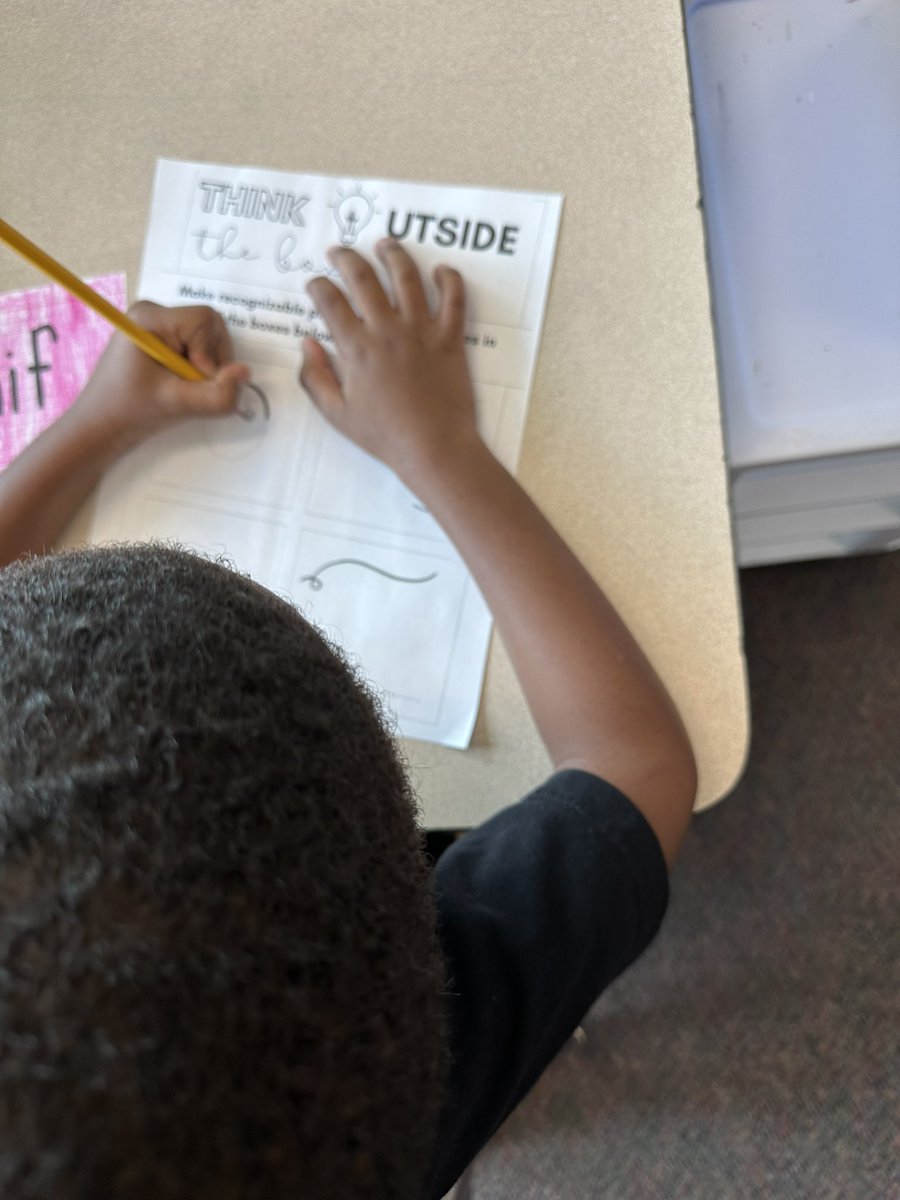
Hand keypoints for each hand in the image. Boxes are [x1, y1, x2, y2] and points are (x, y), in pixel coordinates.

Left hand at [73, 301, 249, 450]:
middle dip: (211, 361)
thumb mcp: (177, 405)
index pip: (205, 320)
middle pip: (210, 327)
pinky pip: (198, 347)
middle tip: (189, 388)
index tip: (192, 382)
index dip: (210, 354)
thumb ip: (216, 394)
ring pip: (208, 339)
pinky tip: (178, 386)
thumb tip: (246, 373)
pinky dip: (198, 370)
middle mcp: (154, 312)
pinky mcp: (162, 340)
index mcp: (150, 317)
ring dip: (206, 368)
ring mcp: (158, 325)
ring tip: (182, 390)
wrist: (100, 428)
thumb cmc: (130, 412)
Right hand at [301, 240, 480, 484]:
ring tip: (385, 244)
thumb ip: (316, 377)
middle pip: (363, 278)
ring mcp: (420, 330)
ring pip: (406, 277)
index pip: (330, 301)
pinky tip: (441, 270)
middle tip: (340, 252)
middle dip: (346, 258)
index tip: (315, 284)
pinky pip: (454, 298)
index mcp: (356, 348)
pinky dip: (449, 279)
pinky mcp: (449, 338)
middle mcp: (387, 330)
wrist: (433, 446)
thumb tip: (307, 345)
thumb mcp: (337, 413)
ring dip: (393, 255)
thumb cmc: (384, 434)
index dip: (318, 286)